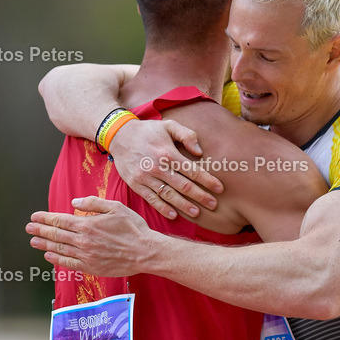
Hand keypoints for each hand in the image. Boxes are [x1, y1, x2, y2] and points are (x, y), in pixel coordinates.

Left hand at [26, 196, 163, 276]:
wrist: (145, 252)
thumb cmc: (133, 228)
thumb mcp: (115, 207)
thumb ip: (93, 203)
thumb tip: (75, 202)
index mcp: (88, 224)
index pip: (60, 220)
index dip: (45, 218)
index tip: (35, 216)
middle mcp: (83, 240)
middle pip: (56, 234)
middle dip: (40, 230)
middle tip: (29, 227)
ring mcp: (86, 255)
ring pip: (59, 248)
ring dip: (44, 244)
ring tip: (33, 241)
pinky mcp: (91, 267)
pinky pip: (69, 262)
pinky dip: (57, 259)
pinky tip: (49, 255)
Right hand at [107, 118, 222, 219]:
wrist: (119, 136)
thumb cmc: (148, 130)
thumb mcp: (169, 125)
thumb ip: (187, 135)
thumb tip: (200, 152)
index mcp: (168, 152)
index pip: (192, 171)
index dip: (208, 180)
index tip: (220, 188)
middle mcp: (157, 167)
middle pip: (183, 186)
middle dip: (201, 196)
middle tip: (214, 205)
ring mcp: (145, 177)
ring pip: (168, 195)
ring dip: (184, 205)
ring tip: (197, 213)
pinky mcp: (136, 184)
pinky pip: (151, 199)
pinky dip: (163, 208)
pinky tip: (174, 215)